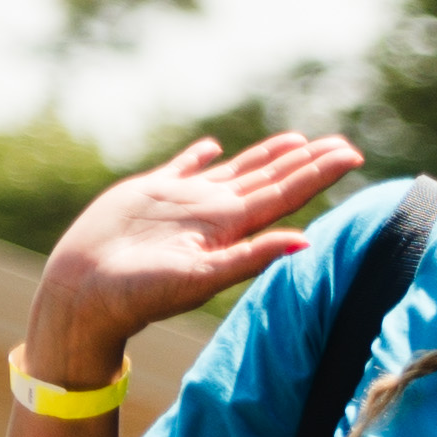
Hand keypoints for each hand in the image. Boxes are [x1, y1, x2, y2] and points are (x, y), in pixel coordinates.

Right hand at [26, 131, 363, 386]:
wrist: (84, 295)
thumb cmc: (141, 294)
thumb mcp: (203, 277)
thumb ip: (252, 256)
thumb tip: (307, 240)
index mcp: (230, 228)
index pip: (286, 194)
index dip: (319, 174)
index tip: (353, 154)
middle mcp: (214, 212)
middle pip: (271, 179)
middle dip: (307, 161)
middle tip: (343, 143)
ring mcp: (183, 201)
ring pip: (235, 170)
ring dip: (267, 156)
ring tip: (298, 141)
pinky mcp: (149, 192)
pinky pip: (181, 168)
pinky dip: (198, 156)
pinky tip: (214, 147)